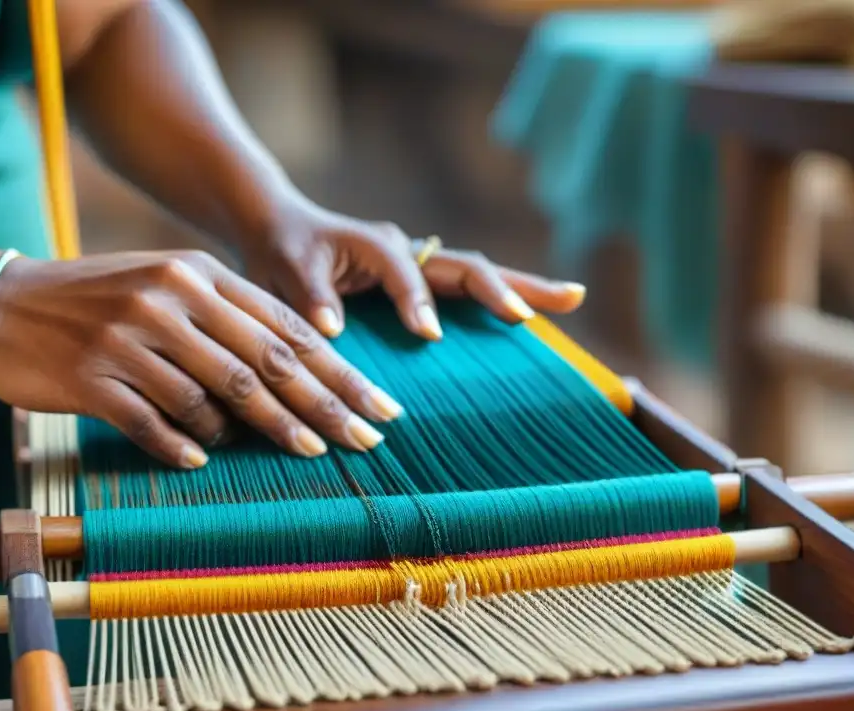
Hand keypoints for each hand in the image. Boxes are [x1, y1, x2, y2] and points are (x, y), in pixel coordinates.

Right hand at [0, 251, 403, 468]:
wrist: (3, 305)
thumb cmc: (100, 299)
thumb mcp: (168, 287)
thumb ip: (229, 321)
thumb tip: (296, 377)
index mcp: (198, 275)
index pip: (285, 328)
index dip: (339, 372)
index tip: (378, 406)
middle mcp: (170, 301)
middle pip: (265, 364)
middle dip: (324, 406)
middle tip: (365, 439)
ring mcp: (131, 339)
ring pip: (217, 395)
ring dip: (264, 430)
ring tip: (305, 452)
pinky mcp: (94, 379)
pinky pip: (154, 422)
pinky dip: (183, 444)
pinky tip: (203, 460)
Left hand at [244, 196, 586, 340]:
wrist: (280, 232)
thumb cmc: (281, 252)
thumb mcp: (285, 271)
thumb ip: (310, 298)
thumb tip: (334, 330)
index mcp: (378, 245)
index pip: (408, 274)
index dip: (418, 303)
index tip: (430, 336)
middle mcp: (409, 250)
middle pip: (469, 266)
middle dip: (511, 287)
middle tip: (564, 302)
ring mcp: (422, 265)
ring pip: (479, 274)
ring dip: (522, 288)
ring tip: (573, 300)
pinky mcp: (423, 281)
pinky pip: (467, 292)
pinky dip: (500, 302)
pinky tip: (532, 321)